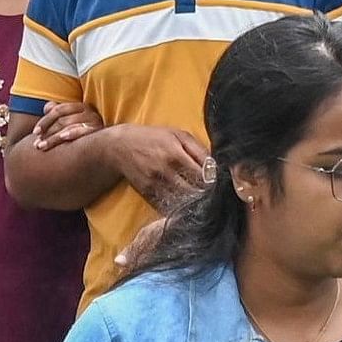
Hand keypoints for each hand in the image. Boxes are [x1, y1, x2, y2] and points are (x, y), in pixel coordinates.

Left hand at [31, 102, 103, 145]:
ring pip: (69, 125)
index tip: (35, 132)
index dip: (45, 120)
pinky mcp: (100, 131)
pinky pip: (83, 130)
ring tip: (42, 146)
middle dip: (47, 132)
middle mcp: (89, 111)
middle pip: (62, 119)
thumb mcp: (75, 122)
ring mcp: (95, 121)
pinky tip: (63, 138)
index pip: (58, 110)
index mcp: (81, 107)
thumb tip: (47, 106)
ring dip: (54, 137)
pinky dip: (72, 133)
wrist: (116, 145)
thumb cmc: (91, 134)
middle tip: (36, 144)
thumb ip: (60, 114)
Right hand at [98, 123, 212, 210]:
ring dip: (194, 203)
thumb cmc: (153, 137)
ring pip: (182, 201)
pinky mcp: (148, 193)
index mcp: (176, 154)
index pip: (202, 174)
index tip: (221, 185)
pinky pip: (168, 206)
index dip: (214, 182)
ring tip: (203, 203)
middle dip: (206, 195)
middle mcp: (165, 171)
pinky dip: (179, 207)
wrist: (120, 146)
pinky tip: (187, 206)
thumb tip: (215, 166)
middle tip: (215, 197)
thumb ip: (198, 149)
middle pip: (194, 190)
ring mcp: (155, 184)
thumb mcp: (177, 134)